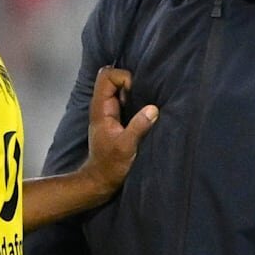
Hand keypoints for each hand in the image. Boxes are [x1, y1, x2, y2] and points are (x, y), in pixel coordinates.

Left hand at [80, 66, 158, 194]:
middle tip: (142, 96)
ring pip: (118, 88)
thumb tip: (154, 108)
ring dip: (133, 91)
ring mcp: (109, 111)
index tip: (135, 93)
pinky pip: (124, 99)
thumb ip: (138, 127)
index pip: (106, 76)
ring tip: (146, 102)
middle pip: (112, 77)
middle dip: (129, 81)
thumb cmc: (111, 165)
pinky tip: (144, 110)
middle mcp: (103, 105)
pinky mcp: (116, 118)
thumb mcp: (126, 147)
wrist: (102, 179)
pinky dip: (134, 99)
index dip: (123, 78)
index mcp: (101, 108)